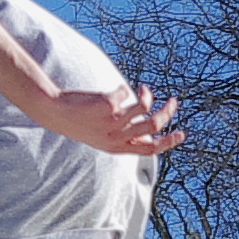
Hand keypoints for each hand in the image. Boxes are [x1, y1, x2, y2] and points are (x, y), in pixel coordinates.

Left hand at [33, 83, 185, 156]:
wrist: (56, 113)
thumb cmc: (81, 124)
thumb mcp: (103, 138)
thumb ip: (125, 138)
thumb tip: (149, 136)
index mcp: (117, 147)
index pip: (149, 149)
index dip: (169, 142)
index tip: (182, 133)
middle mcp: (116, 136)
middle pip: (153, 126)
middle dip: (167, 113)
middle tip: (173, 101)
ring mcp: (112, 120)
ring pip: (144, 107)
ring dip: (149, 96)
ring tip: (145, 89)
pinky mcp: (108, 104)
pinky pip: (126, 92)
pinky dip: (124, 89)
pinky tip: (115, 90)